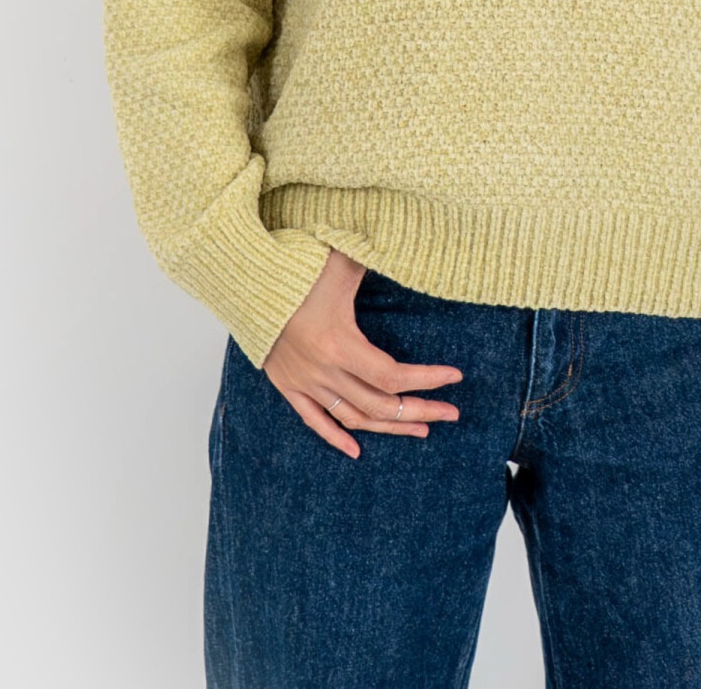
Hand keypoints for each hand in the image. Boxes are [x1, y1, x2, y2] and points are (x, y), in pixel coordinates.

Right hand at [262, 248, 463, 459]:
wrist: (245, 282)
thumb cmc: (297, 267)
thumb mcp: (343, 261)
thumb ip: (378, 257)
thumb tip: (411, 250)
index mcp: (339, 344)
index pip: (393, 376)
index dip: (427, 380)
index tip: (455, 378)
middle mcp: (323, 371)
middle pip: (380, 405)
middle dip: (420, 410)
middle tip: (451, 413)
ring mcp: (304, 382)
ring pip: (353, 418)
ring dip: (389, 427)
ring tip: (421, 428)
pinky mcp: (287, 385)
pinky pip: (314, 420)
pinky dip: (336, 438)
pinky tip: (357, 451)